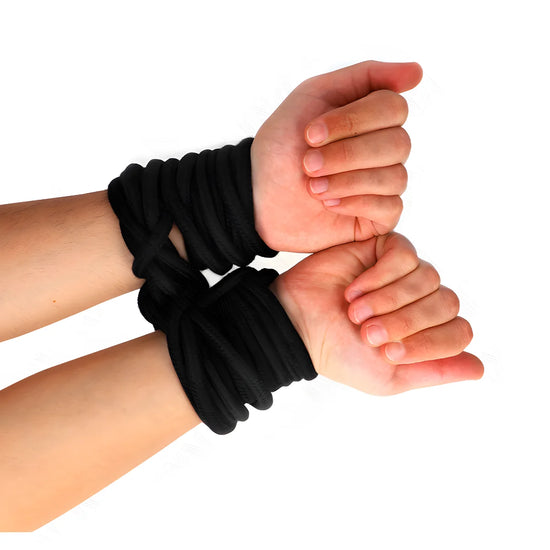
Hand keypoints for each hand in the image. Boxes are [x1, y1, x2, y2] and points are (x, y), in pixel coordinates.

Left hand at [251, 60, 422, 252]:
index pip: (394, 109)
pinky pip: (390, 208)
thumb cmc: (282, 145)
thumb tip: (417, 71)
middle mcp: (384, 150)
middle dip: (346, 154)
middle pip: (399, 144)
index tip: (311, 133)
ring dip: (347, 180)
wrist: (257, 195)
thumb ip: (366, 76)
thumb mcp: (314, 95)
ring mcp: (383, 184)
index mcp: (372, 118)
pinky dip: (355, 202)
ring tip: (312, 186)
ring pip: (396, 177)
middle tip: (307, 163)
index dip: (353, 121)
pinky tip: (329, 203)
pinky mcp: (378, 217)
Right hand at [270, 232, 482, 395]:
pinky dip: (380, 276)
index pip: (459, 332)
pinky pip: (405, 255)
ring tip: (355, 311)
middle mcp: (421, 301)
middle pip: (446, 303)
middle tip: (367, 332)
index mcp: (427, 332)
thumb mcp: (388, 377)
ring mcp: (406, 275)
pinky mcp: (386, 250)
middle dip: (406, 321)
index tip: (388, 352)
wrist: (299, 324)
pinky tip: (354, 289)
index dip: (430, 342)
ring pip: (428, 277)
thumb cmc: (339, 354)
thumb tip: (478, 368)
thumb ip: (433, 371)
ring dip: (388, 299)